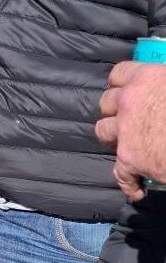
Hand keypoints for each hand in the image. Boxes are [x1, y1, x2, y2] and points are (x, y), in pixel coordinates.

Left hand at [96, 60, 165, 200]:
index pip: (120, 74)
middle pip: (107, 103)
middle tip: (127, 118)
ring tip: (127, 143)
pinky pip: (120, 172)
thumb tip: (164, 88)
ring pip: (103, 131)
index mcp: (146, 78)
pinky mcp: (130, 159)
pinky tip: (137, 189)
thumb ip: (165, 81)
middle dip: (115, 109)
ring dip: (113, 137)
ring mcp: (126, 131)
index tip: (125, 89)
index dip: (121, 83)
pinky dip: (129, 182)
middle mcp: (129, 102)